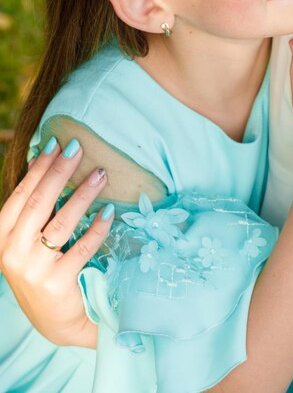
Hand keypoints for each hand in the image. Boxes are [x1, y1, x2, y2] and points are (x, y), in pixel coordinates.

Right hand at [0, 138, 113, 347]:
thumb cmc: (43, 270)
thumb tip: (43, 159)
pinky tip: (109, 212)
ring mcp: (33, 270)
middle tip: (79, 148)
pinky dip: (97, 229)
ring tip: (100, 174)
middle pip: (38, 203)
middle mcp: (12, 253)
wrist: (55, 320)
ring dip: (82, 194)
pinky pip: (81, 249)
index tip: (57, 144)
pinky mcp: (56, 283)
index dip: (40, 168)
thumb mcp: (29, 240)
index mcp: (2, 237)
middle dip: (59, 172)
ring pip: (61, 223)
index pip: (21, 195)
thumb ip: (35, 206)